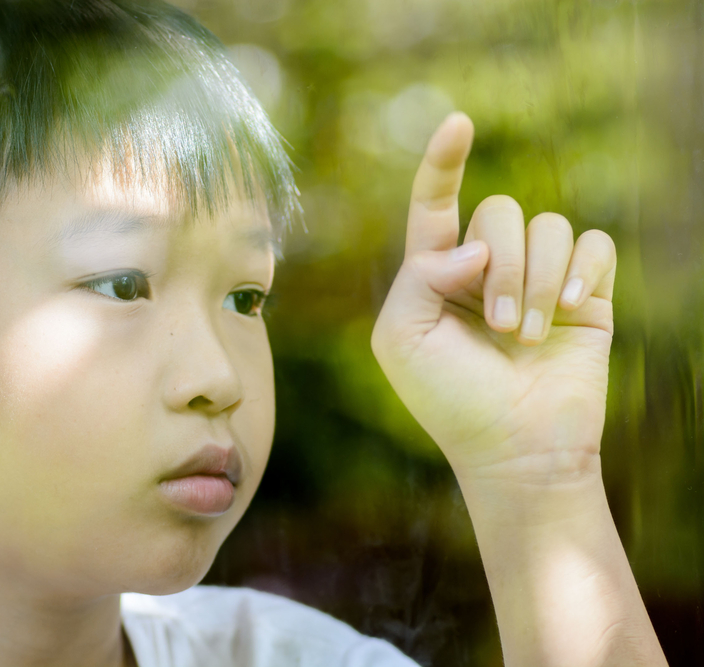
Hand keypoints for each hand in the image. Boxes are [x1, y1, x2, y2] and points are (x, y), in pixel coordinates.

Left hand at [370, 112, 615, 487]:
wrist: (515, 449)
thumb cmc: (448, 400)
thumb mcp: (402, 337)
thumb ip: (419, 275)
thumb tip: (475, 246)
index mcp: (436, 273)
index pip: (436, 204)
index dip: (443, 162)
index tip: (458, 121)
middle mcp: (487, 267)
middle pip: (499, 213)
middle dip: (501, 267)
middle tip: (500, 328)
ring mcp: (538, 278)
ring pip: (547, 226)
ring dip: (538, 282)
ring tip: (529, 336)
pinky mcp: (588, 293)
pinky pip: (593, 242)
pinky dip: (582, 271)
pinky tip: (573, 310)